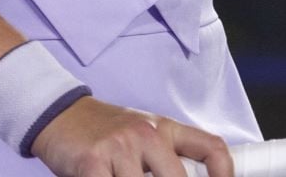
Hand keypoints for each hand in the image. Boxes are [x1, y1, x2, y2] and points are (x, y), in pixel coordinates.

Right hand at [30, 97, 232, 176]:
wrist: (60, 115)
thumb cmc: (104, 131)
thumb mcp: (144, 133)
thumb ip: (167, 156)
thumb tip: (188, 176)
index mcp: (165, 128)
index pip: (211, 148)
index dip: (225, 173)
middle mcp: (148, 135)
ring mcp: (121, 148)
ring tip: (121, 176)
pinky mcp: (93, 163)